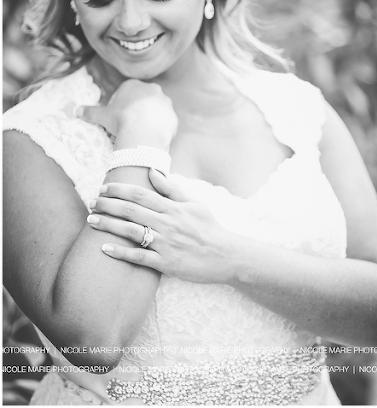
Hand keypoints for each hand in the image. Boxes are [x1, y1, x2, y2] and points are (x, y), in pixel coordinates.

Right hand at [77, 79, 177, 144]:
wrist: (143, 132)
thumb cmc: (121, 120)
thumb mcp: (102, 115)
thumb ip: (90, 111)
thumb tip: (75, 110)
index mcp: (135, 85)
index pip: (127, 91)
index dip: (121, 103)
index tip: (118, 115)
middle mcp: (153, 90)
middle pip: (143, 99)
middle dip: (137, 109)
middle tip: (130, 123)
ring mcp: (165, 102)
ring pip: (156, 109)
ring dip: (150, 117)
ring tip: (141, 131)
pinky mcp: (173, 115)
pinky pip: (165, 121)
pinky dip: (159, 127)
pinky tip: (151, 136)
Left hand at [86, 169, 231, 283]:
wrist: (226, 255)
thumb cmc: (210, 228)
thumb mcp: (194, 203)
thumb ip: (172, 188)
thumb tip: (153, 172)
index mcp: (174, 208)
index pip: (141, 194)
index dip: (120, 189)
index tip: (104, 187)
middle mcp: (168, 224)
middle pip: (131, 211)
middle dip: (108, 205)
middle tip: (91, 202)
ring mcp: (166, 244)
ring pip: (131, 231)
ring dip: (108, 225)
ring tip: (91, 221)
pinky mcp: (166, 263)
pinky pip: (139, 257)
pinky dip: (120, 252)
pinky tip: (104, 249)